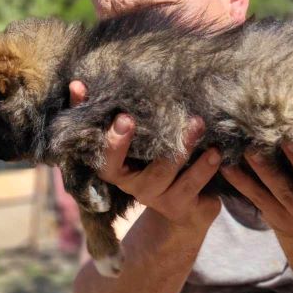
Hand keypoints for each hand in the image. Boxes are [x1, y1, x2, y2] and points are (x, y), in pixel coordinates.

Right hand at [69, 80, 221, 228]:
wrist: (186, 209)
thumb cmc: (154, 162)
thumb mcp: (134, 141)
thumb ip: (107, 115)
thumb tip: (77, 83)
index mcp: (115, 169)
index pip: (101, 156)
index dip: (105, 138)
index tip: (114, 115)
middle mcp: (133, 186)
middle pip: (127, 166)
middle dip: (129, 142)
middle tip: (130, 117)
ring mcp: (158, 198)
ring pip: (164, 174)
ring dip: (181, 148)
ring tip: (197, 123)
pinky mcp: (181, 206)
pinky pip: (192, 187)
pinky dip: (204, 168)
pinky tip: (216, 151)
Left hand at [220, 143, 292, 238]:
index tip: (289, 142)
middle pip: (286, 190)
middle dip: (269, 169)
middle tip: (253, 147)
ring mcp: (287, 216)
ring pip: (265, 195)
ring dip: (249, 175)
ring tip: (235, 156)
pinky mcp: (271, 216)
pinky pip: (254, 199)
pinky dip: (240, 183)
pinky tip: (226, 169)